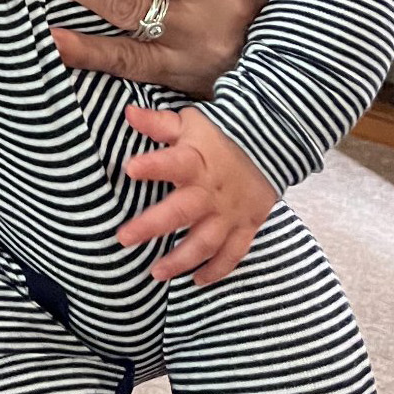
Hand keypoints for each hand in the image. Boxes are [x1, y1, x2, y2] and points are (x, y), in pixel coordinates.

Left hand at [117, 103, 276, 284]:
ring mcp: (230, 214)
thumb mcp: (188, 123)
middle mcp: (210, 192)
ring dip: (181, 259)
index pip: (173, 162)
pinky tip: (197, 281)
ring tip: (156, 273)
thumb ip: (158, 123)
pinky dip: (217, 270)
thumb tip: (128, 113)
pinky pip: (233, 254)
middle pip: (181, 212)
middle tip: (124, 239)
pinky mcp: (246, 227)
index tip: (130, 169)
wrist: (270, 147)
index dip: (153, 166)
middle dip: (152, 226)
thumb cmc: (218, 136)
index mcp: (195, 162)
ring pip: (206, 242)